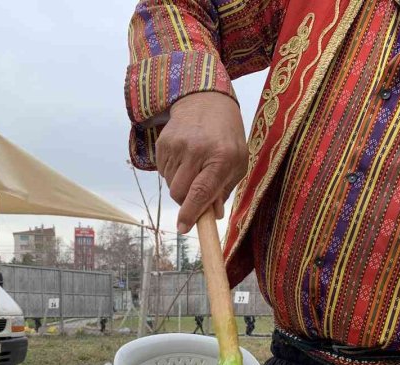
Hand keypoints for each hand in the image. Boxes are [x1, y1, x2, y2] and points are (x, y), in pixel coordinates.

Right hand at [155, 92, 248, 232]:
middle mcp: (197, 150)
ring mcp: (177, 145)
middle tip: (197, 194)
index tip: (184, 228)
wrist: (205, 101)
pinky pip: (162, 172)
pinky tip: (184, 158)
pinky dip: (173, 172)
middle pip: (180, 193)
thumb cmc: (227, 137)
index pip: (201, 191)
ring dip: (181, 185)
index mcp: (222, 157)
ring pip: (170, 185)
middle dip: (186, 202)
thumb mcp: (237, 162)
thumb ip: (224, 190)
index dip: (192, 213)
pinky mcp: (163, 142)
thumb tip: (211, 215)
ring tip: (194, 168)